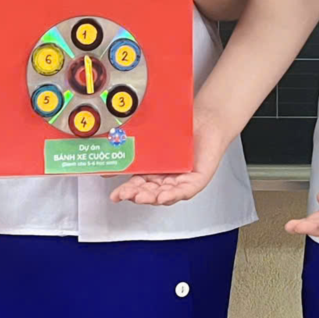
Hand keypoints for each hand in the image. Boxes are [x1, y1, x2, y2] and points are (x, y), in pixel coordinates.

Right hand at [110, 113, 229, 205]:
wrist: (207, 120)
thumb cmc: (183, 127)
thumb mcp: (154, 136)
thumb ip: (136, 143)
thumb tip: (112, 147)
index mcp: (154, 171)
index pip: (138, 185)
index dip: (126, 191)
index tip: (115, 195)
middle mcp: (167, 179)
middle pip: (149, 193)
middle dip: (136, 195)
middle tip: (125, 195)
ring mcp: (181, 181)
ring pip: (165, 195)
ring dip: (152, 198)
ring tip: (140, 197)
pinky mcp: (197, 181)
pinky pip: (185, 191)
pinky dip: (174, 195)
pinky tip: (164, 196)